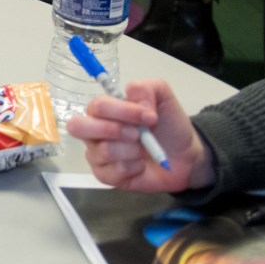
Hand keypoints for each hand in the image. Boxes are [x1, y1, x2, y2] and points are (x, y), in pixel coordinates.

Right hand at [65, 79, 212, 193]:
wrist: (186, 157)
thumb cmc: (169, 126)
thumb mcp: (163, 96)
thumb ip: (144, 88)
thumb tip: (130, 98)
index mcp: (103, 110)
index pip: (98, 106)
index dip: (123, 111)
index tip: (150, 117)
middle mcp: (94, 131)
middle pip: (78, 127)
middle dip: (114, 130)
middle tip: (138, 135)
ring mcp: (97, 154)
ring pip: (102, 151)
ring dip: (131, 150)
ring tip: (143, 151)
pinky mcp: (104, 175)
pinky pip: (112, 172)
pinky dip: (133, 168)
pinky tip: (140, 165)